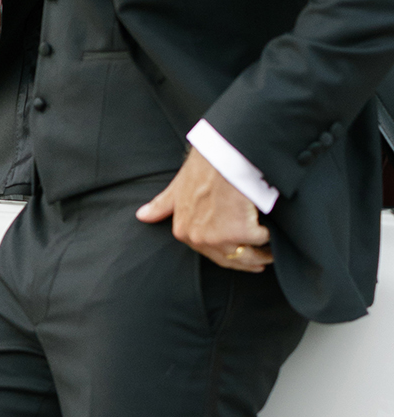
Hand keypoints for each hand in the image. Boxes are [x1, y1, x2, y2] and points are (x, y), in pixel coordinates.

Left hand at [136, 149, 272, 270]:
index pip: (211, 254)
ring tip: (272, 250)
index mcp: (184, 231)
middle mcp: (199, 239)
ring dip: (262, 254)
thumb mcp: (176, 187)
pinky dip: (270, 235)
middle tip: (263, 259)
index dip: (229, 254)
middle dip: (249, 261)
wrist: (221, 155)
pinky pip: (262, 240)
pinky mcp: (242, 232)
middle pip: (232, 260)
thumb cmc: (202, 167)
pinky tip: (273, 230)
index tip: (243, 253)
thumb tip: (142, 216)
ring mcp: (220, 238)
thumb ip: (162, 205)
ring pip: (249, 256)